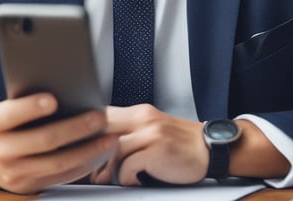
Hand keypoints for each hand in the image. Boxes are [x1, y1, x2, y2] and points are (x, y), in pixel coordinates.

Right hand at [0, 93, 117, 193]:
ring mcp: (15, 172)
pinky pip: (62, 177)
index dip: (31, 108)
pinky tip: (100, 154)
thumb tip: (65, 87)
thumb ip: (25, 103)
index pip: (10, 115)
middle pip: (43, 140)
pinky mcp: (29, 186)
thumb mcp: (3, 110)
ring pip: (57, 163)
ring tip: (109, 138)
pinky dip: (85, 166)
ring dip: (88, 151)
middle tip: (98, 117)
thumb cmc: (2, 125)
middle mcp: (1, 150)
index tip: (53, 99)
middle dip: (75, 128)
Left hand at [90, 104, 208, 185]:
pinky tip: (131, 181)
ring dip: (107, 170)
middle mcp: (144, 119)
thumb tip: (101, 147)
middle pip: (104, 130)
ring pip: (113, 150)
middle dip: (92, 152)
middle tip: (89, 169)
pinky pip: (128, 167)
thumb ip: (130, 131)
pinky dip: (125, 178)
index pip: (104, 116)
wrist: (209, 149)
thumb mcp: (153, 129)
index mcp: (140, 112)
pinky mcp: (157, 151)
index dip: (89, 133)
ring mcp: (151, 134)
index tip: (83, 149)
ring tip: (106, 179)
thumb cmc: (179, 144)